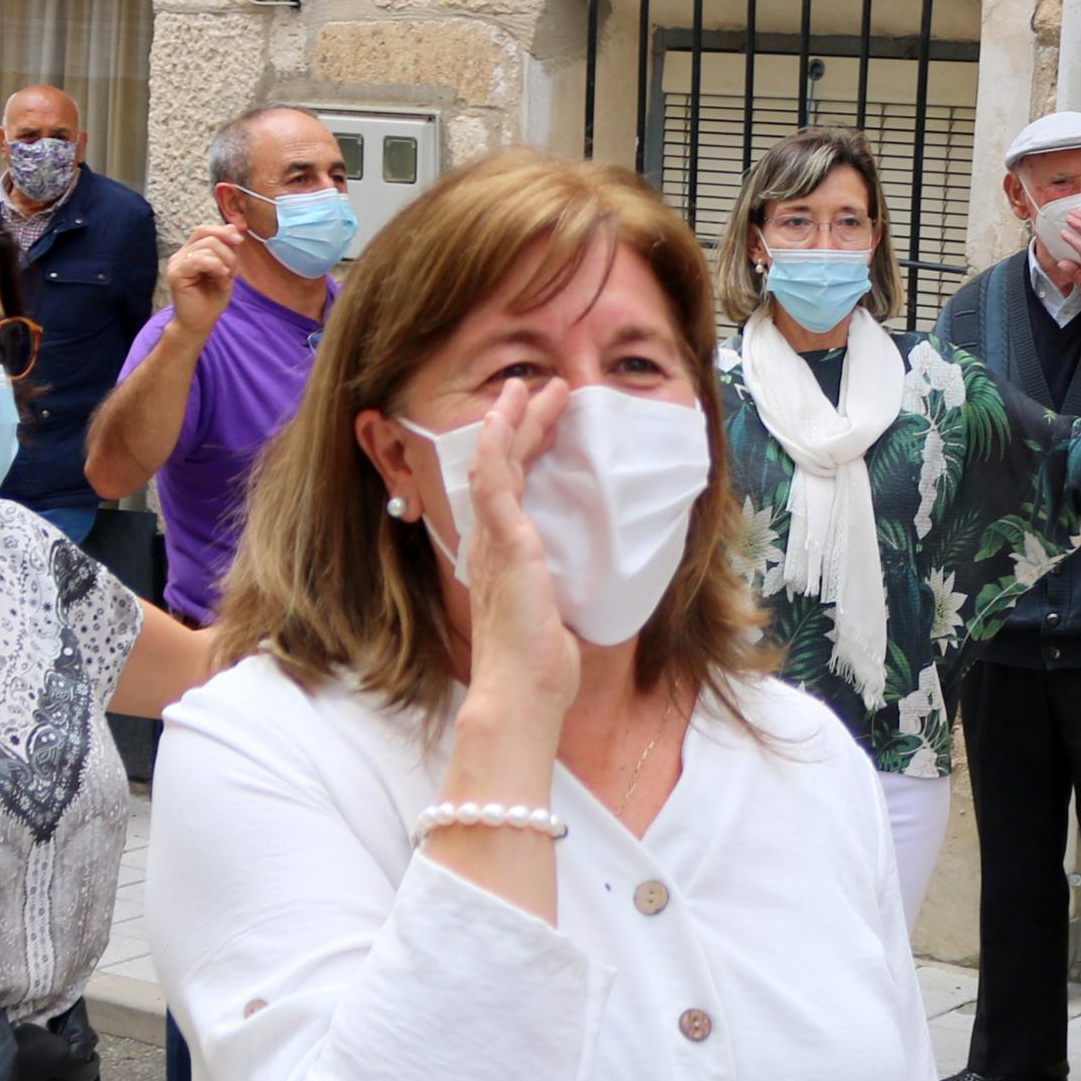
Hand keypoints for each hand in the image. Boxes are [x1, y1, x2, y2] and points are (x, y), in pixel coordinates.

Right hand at [162, 223, 240, 333]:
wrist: (202, 322)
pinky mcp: (176, 274)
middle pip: (207, 235)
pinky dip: (215, 266)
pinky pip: (198, 259)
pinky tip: (221, 278)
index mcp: (191, 251)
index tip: (240, 241)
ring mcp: (176, 263)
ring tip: (226, 279)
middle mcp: (181, 254)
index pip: (205, 230)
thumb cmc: (212, 297)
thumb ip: (228, 248)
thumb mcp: (227, 268)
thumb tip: (234, 226)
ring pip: (207, 247)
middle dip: (228, 250)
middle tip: (233, 271)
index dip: (223, 231)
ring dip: (225, 261)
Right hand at [445, 377, 582, 731]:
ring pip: (498, 461)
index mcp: (504, 559)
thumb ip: (564, 596)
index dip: (525, 453)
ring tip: (534, 388)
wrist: (521, 692)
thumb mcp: (558, 619)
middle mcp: (491, 542)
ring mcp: (494, 538)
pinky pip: (494, 478)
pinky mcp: (505, 539)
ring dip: (515, 421)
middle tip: (543, 391)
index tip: (543, 424)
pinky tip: (508, 415)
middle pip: (504, 467)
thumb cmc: (539, 670)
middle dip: (523, 425)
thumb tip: (588, 594)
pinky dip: (499, 442)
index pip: (511, 491)